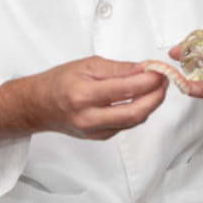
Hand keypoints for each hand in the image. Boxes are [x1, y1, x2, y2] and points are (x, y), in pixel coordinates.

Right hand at [0, 57, 166, 140]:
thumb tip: (146, 69)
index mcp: (83, 94)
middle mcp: (88, 116)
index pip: (125, 89)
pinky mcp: (99, 137)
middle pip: (134, 113)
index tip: (160, 71)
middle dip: (156, 97)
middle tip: (164, 82)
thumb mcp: (87, 65)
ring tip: (156, 88)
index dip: (148, 81)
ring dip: (150, 105)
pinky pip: (125, 126)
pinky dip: (137, 112)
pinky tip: (141, 99)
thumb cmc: (59, 81)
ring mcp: (94, 131)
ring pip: (133, 121)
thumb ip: (119, 69)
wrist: (38, 105)